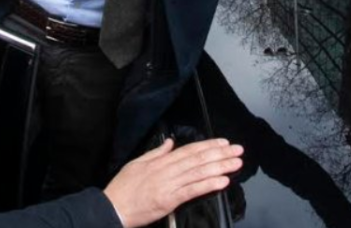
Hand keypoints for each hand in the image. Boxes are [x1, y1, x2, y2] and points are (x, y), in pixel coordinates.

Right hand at [103, 138, 242, 227]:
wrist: (112, 208)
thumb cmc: (122, 188)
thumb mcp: (136, 163)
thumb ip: (156, 153)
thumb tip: (169, 142)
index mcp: (160, 162)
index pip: (188, 150)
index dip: (208, 146)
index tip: (223, 143)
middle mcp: (166, 170)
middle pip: (198, 159)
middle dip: (220, 154)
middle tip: (237, 150)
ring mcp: (168, 185)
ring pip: (198, 173)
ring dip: (220, 167)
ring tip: (235, 163)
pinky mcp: (169, 200)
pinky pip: (192, 190)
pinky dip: (208, 184)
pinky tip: (222, 181)